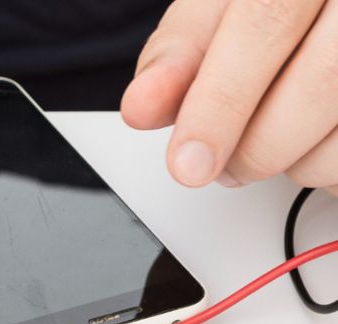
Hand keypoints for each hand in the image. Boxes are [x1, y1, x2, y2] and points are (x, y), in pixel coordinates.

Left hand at [121, 0, 337, 194]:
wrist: (329, 6)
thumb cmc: (280, 1)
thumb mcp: (226, 2)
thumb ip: (183, 51)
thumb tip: (143, 106)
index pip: (265, 26)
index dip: (221, 102)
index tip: (188, 163)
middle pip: (321, 81)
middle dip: (256, 145)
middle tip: (219, 165)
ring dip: (298, 163)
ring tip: (270, 143)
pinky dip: (333, 168)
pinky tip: (315, 142)